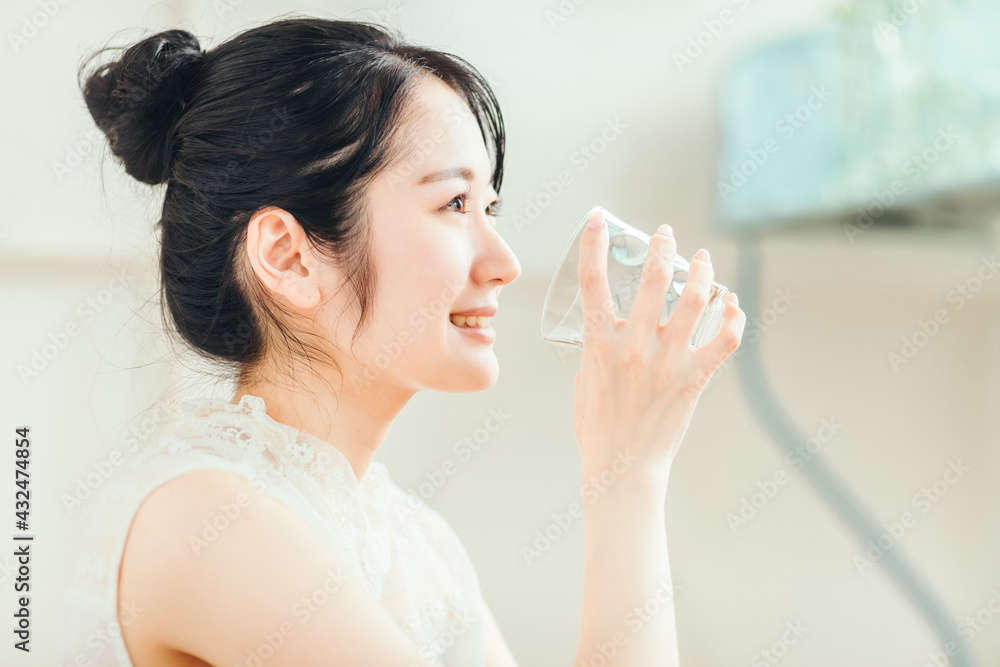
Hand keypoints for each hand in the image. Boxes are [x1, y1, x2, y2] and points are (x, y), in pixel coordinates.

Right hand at [572, 210, 745, 483]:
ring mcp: (668, 361)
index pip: (592, 281)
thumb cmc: (597, 427)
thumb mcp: (584, 378)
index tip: (599, 219)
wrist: (622, 468)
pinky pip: (725, 339)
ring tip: (703, 260)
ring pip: (696, 299)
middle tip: (665, 234)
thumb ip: (597, 346)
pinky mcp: (695, 378)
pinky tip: (732, 303)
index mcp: (599, 344)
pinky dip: (733, 316)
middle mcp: (635, 346)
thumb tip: (612, 325)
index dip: (593, 244)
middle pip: (653, 279)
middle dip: (661, 247)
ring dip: (702, 272)